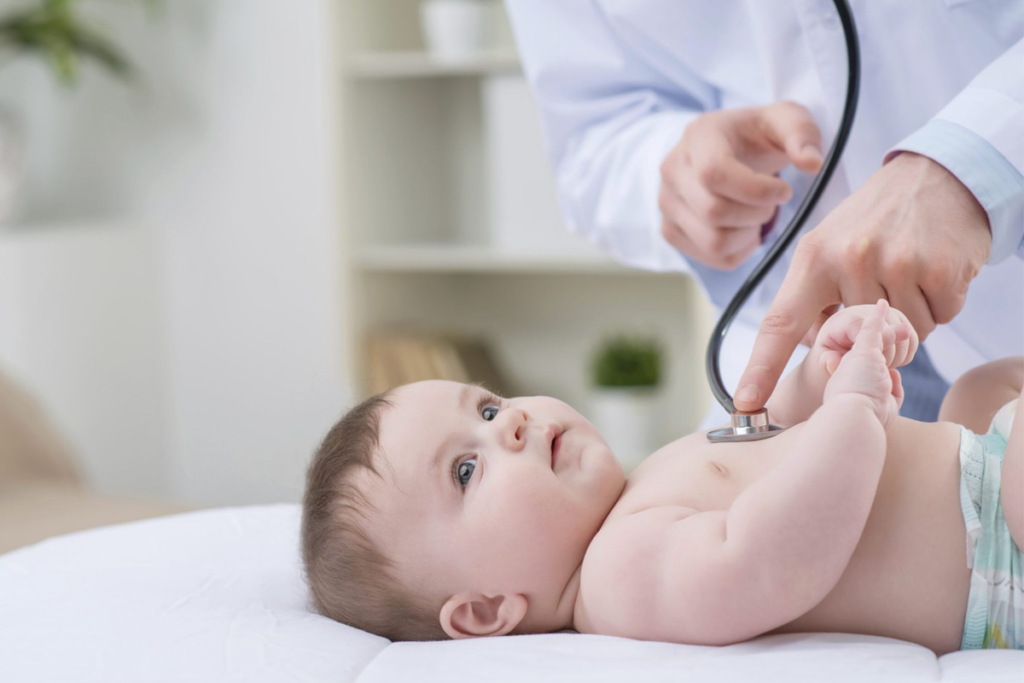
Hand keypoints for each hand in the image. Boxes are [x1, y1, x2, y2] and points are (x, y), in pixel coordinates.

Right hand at [659, 101, 823, 269]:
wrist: (728, 148)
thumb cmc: (758, 135)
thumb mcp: (786, 120)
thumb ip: (803, 134)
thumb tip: (812, 163)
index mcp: (698, 136)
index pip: (714, 173)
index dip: (755, 191)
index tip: (784, 190)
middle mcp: (672, 169)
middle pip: (714, 212)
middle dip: (757, 213)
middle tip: (772, 202)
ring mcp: (666, 203)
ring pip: (712, 241)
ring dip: (748, 236)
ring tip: (757, 215)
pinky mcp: (670, 230)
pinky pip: (710, 257)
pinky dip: (738, 251)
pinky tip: (746, 229)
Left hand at [735, 152, 989, 411]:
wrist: (938, 174)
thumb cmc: (875, 220)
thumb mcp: (828, 246)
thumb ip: (816, 299)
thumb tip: (823, 355)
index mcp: (813, 258)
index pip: (780, 323)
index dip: (761, 367)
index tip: (746, 403)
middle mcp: (850, 259)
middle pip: (857, 340)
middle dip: (870, 330)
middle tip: (881, 286)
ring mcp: (897, 263)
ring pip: (903, 336)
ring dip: (909, 316)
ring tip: (908, 272)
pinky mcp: (940, 269)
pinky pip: (940, 319)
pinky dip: (940, 303)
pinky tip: (933, 269)